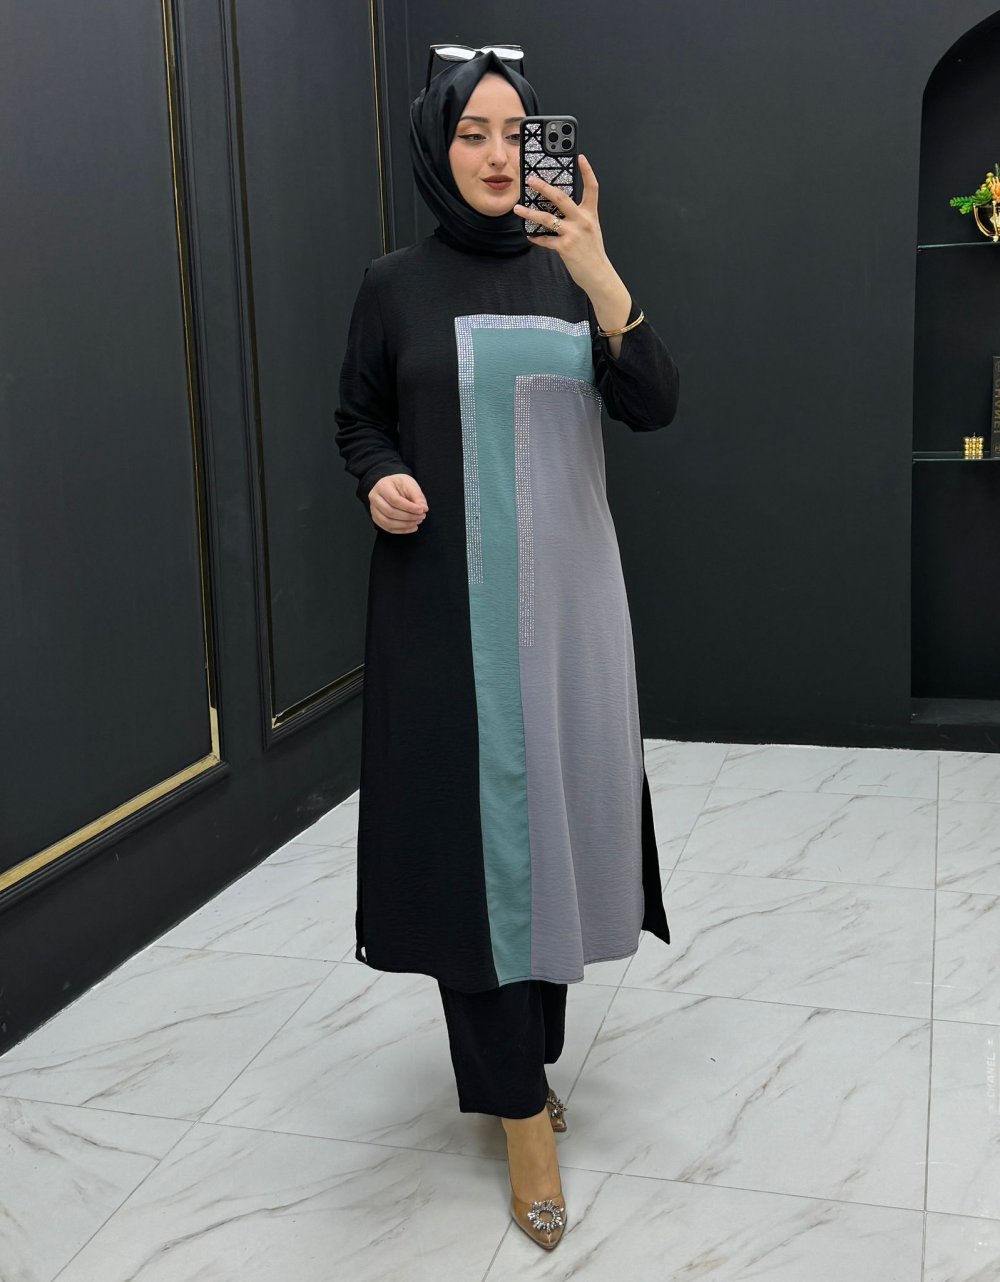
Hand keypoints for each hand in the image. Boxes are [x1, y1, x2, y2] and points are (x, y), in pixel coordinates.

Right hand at [368, 473, 427, 533]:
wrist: (391, 487)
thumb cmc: (400, 485)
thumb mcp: (410, 484)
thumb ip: (417, 496)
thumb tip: (423, 508)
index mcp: (382, 486)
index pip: (394, 500)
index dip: (409, 507)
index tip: (421, 510)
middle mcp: (374, 498)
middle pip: (390, 512)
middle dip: (409, 517)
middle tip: (422, 516)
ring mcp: (373, 509)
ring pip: (388, 522)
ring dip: (405, 525)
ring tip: (418, 521)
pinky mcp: (376, 518)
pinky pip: (388, 528)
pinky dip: (402, 530)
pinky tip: (412, 527)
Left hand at [511, 154, 610, 292]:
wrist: (598, 274)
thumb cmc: (592, 252)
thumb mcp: (590, 230)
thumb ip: (578, 218)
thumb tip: (557, 210)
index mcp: (590, 214)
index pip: (592, 188)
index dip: (587, 171)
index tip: (581, 157)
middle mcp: (582, 221)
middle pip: (561, 198)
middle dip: (543, 187)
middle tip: (530, 180)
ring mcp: (573, 234)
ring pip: (546, 218)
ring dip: (529, 213)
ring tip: (518, 209)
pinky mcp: (564, 247)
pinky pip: (545, 239)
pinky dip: (536, 237)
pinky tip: (530, 234)